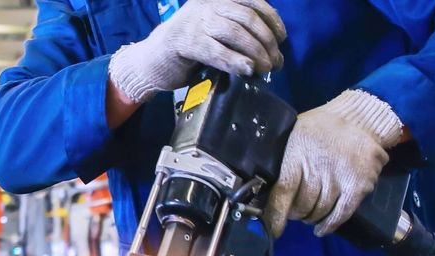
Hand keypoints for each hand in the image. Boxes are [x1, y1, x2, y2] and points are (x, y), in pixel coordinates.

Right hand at [109, 0, 285, 103]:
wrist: (152, 60)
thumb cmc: (189, 48)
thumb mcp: (214, 30)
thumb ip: (236, 28)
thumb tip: (272, 45)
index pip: (252, 1)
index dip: (272, 19)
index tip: (282, 38)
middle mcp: (206, 4)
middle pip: (247, 18)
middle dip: (267, 41)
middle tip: (276, 62)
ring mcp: (195, 22)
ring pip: (235, 33)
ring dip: (256, 52)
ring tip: (266, 68)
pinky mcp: (185, 42)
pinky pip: (217, 50)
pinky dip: (235, 60)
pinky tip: (247, 70)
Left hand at [263, 90, 404, 237]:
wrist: (361, 119)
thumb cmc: (322, 128)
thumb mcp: (295, 136)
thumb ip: (282, 160)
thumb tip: (261, 187)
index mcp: (297, 154)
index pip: (283, 191)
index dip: (276, 214)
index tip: (273, 229)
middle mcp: (318, 168)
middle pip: (301, 206)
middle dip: (296, 213)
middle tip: (295, 211)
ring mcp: (339, 179)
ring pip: (319, 212)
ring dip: (312, 217)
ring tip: (309, 214)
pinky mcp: (358, 187)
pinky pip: (341, 214)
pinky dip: (329, 225)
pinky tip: (321, 229)